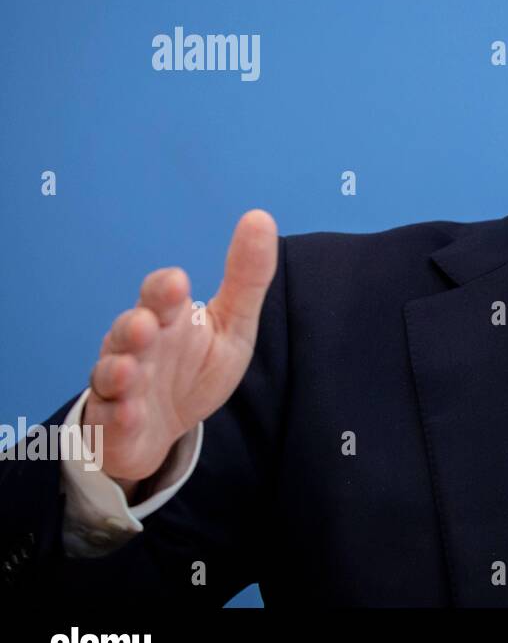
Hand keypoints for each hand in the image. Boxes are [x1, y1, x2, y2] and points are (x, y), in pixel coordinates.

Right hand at [83, 210, 277, 492]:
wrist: (165, 426)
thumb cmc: (195, 367)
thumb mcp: (231, 324)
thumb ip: (246, 277)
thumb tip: (262, 216)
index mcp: (166, 317)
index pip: (159, 294)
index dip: (165, 289)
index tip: (178, 283)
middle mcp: (136, 346)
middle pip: (128, 330)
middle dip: (134, 326)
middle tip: (145, 323)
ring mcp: (120, 386)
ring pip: (111, 373)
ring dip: (118, 371)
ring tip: (127, 370)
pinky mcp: (114, 424)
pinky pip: (111, 420)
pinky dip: (118, 417)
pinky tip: (128, 414)